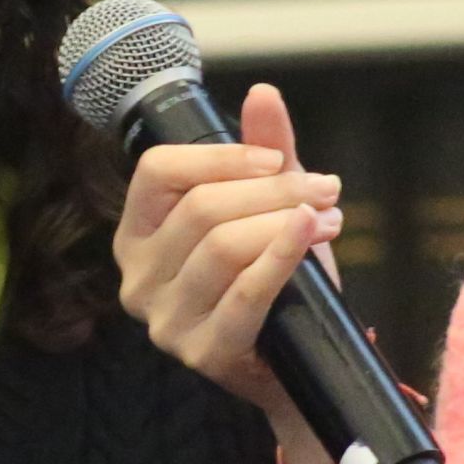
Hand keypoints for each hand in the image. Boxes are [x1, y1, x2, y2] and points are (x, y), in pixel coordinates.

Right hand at [112, 81, 345, 432]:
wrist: (297, 370)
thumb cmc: (275, 284)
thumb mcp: (266, 211)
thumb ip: (262, 154)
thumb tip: (263, 94)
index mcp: (136, 236)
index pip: (157, 173)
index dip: (220, 157)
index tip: (275, 160)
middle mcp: (137, 280)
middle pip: (200, 208)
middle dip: (271, 190)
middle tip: (323, 189)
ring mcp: (165, 322)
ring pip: (223, 245)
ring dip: (285, 221)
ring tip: (326, 217)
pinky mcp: (203, 353)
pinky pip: (245, 292)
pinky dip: (282, 257)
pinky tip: (310, 235)